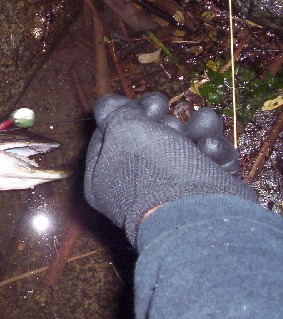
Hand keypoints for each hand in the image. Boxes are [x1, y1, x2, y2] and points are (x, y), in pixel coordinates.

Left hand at [84, 92, 255, 243]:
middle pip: (149, 140)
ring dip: (196, 129)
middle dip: (163, 122)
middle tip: (167, 118)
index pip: (109, 137)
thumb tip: (107, 104)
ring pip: (185, 147)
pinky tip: (211, 149)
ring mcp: (171, 192)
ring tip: (202, 124)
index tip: (146, 102)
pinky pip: (209, 164)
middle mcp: (134, 186)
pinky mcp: (205, 194)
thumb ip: (115, 112)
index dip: (126, 113)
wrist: (200, 216)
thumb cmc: (154, 170)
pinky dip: (214, 152)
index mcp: (104, 177)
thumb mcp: (124, 129)